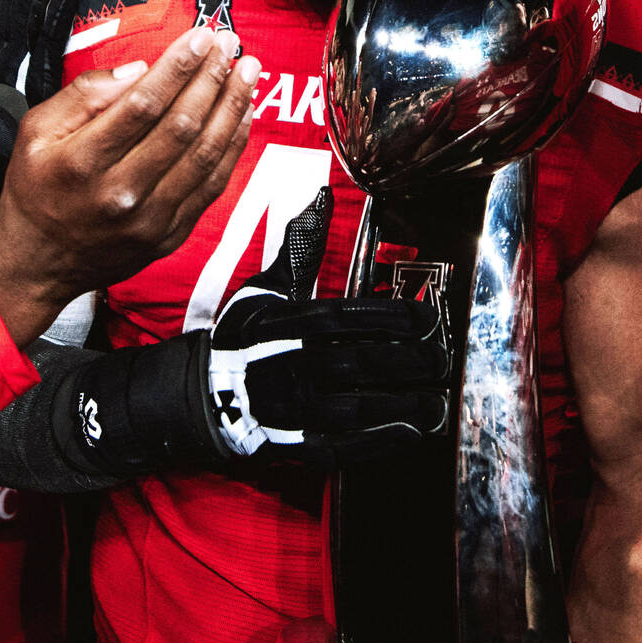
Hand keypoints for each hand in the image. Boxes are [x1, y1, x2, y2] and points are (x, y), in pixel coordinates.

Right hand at [0, 26, 257, 332]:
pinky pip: (212, 185)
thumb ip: (84, 96)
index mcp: (82, 163)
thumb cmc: (36, 188)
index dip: (177, 68)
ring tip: (248, 71)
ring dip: (232, 107)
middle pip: (181, 127)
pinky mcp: (170, 235)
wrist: (37, 262)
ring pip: (205, 155)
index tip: (199, 37)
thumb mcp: (35, 132)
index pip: (142, 105)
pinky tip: (241, 114)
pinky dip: (233, 146)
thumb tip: (139, 70)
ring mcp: (149, 219)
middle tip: (229, 44)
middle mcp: (119, 193)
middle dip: (211, 78)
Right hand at [199, 187, 450, 463]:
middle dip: (407, 362)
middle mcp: (292, 365)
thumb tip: (317, 197)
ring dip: (402, 405)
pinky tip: (409, 434)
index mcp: (287, 324)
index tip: (427, 318)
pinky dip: (378, 442)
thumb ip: (300, 248)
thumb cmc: (241, 339)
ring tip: (437, 401)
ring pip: (356, 407)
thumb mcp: (265, 289)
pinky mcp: (293, 444)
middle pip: (359, 362)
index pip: (346, 318)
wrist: (201, 396)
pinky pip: (342, 446)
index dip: (390, 317)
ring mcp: (292, 408)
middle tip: (441, 360)